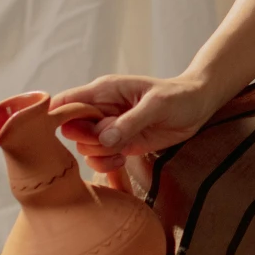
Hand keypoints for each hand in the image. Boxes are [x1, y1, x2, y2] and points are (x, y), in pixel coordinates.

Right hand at [47, 74, 214, 176]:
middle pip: (71, 130)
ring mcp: (109, 128)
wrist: (198, 106)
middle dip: (86, 141)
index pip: (65, 102)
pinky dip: (107, 163)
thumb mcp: (156, 105)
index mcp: (103, 91)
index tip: (69, 133)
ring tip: (121, 152)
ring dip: (98, 155)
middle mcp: (101, 109)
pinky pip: (100, 157)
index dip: (57, 118)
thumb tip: (103, 140)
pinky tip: (124, 158)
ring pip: (84, 147)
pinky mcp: (120, 143)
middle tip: (110, 143)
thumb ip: (129, 122)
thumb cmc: (178, 97)